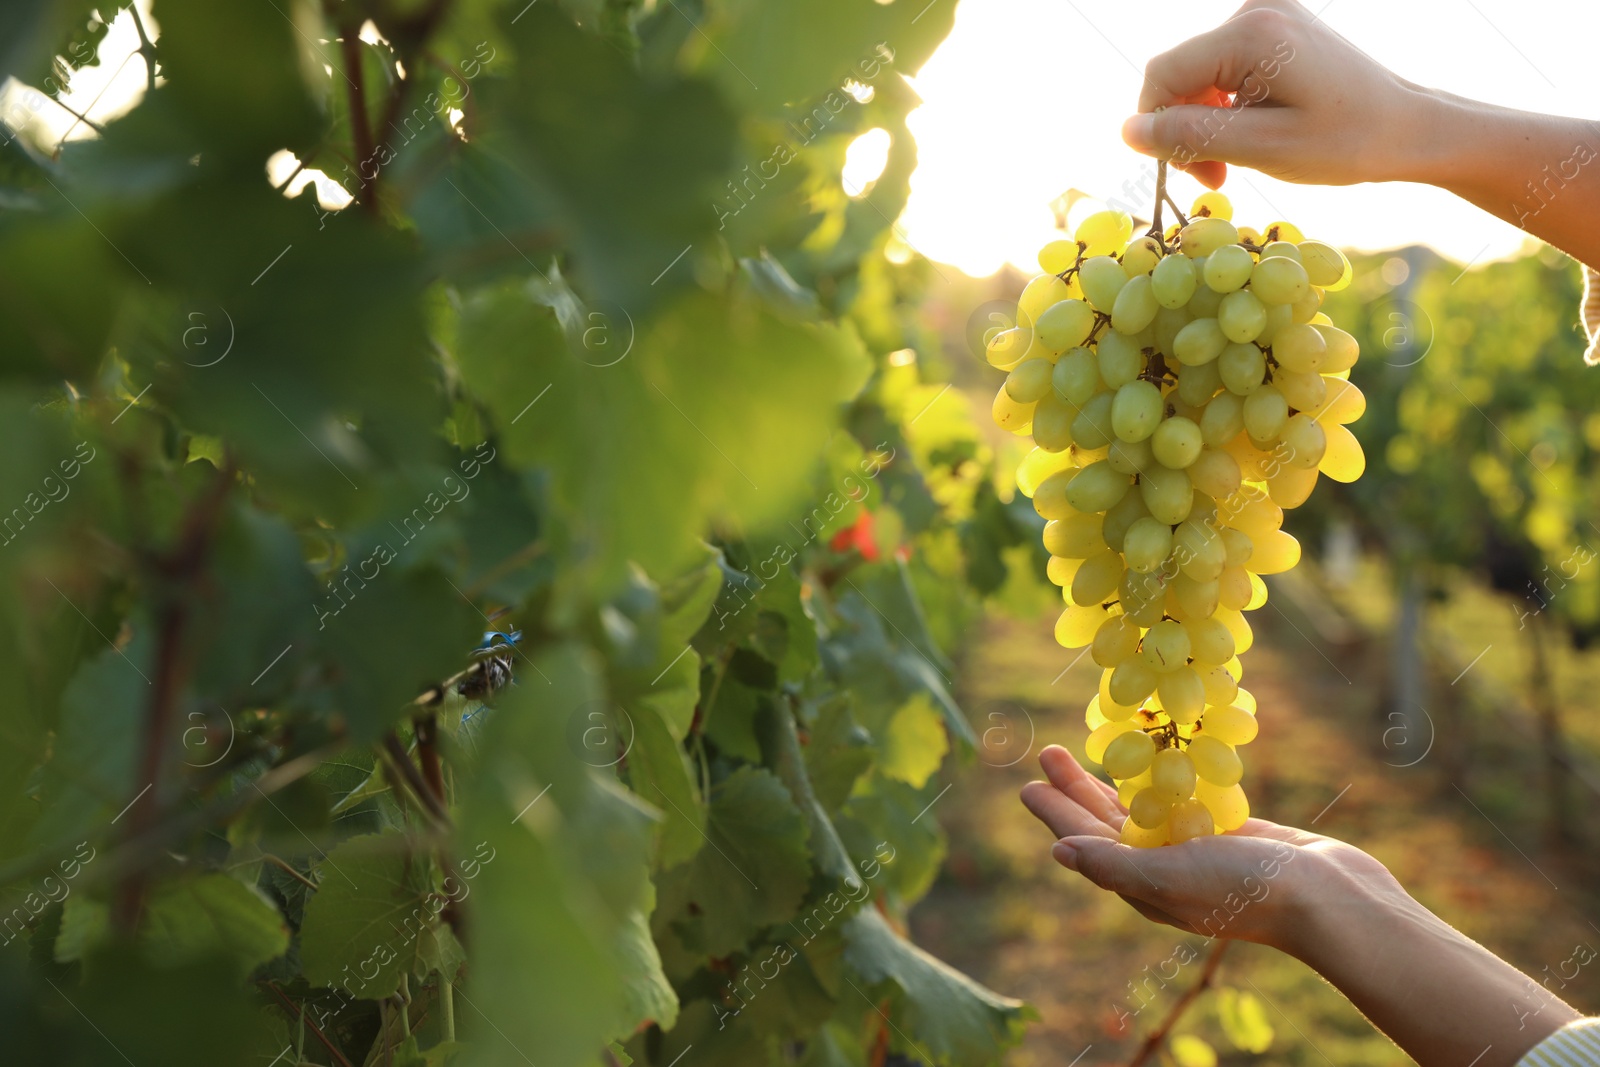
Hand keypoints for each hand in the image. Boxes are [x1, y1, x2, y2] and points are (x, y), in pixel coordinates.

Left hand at [1019, 745, 1397, 951]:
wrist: (1328, 896)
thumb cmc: (1244, 890)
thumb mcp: (1170, 879)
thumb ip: (1114, 865)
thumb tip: (1059, 854)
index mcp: (1144, 885)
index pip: (1086, 843)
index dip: (1057, 814)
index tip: (1027, 784)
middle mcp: (1164, 868)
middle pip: (1108, 822)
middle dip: (1076, 789)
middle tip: (1048, 752)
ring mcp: (1197, 849)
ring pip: (1143, 808)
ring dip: (1114, 780)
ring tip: (1090, 748)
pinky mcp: (1229, 830)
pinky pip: (1183, 800)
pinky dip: (1163, 779)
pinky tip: (1153, 759)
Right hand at [1122, 0, 1433, 188]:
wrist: (1409, 127)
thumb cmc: (1345, 143)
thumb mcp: (1262, 147)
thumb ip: (1190, 134)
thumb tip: (1127, 130)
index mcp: (1251, 33)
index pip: (1162, 74)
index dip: (1158, 128)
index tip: (1194, 174)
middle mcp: (1255, 11)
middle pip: (1179, 73)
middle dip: (1185, 128)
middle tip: (1217, 178)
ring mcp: (1267, 15)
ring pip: (1198, 74)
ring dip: (1205, 122)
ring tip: (1236, 161)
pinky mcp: (1276, 28)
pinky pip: (1223, 68)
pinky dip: (1226, 106)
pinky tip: (1253, 132)